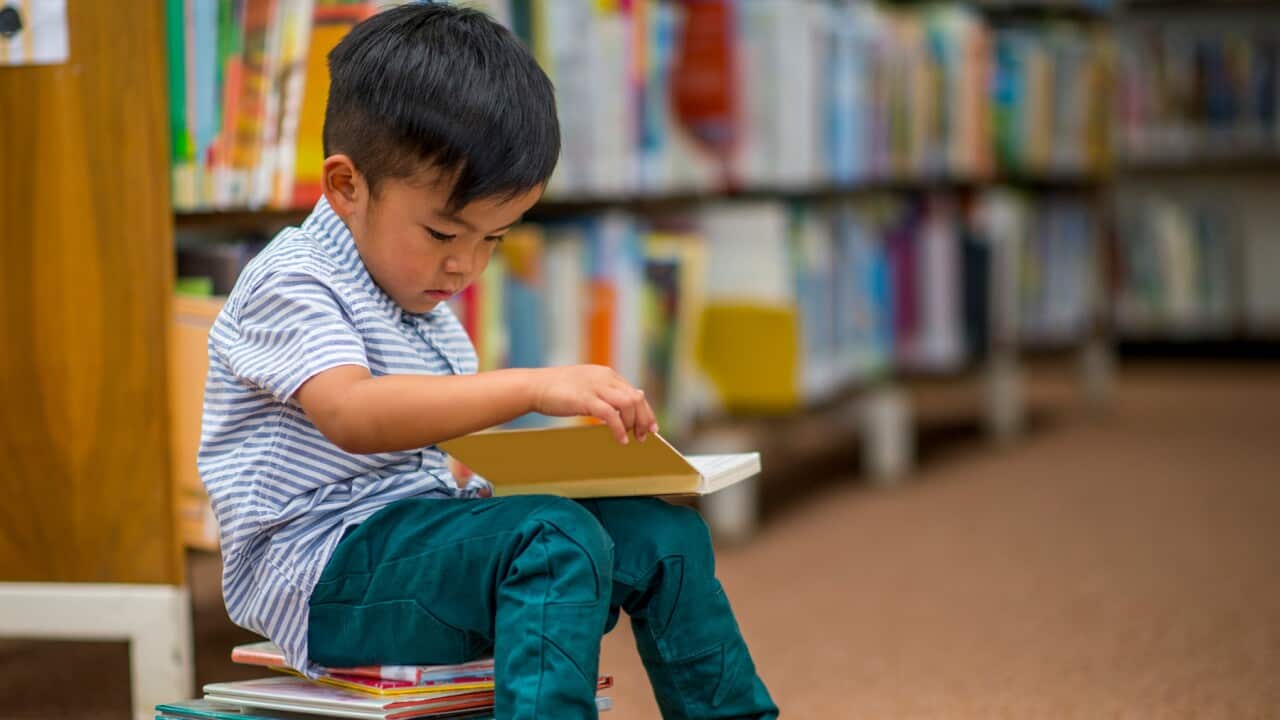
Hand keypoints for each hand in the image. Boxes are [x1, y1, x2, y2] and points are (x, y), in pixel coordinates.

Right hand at [531, 365, 658, 443]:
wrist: (535, 386)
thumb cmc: (559, 390)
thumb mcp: (588, 386)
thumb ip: (608, 392)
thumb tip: (632, 398)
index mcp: (607, 374)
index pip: (635, 392)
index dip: (646, 411)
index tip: (650, 427)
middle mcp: (605, 377)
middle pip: (636, 398)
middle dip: (643, 419)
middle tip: (643, 437)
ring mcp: (595, 387)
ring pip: (628, 404)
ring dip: (633, 424)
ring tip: (630, 438)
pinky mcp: (585, 399)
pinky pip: (610, 415)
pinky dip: (619, 429)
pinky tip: (620, 440)